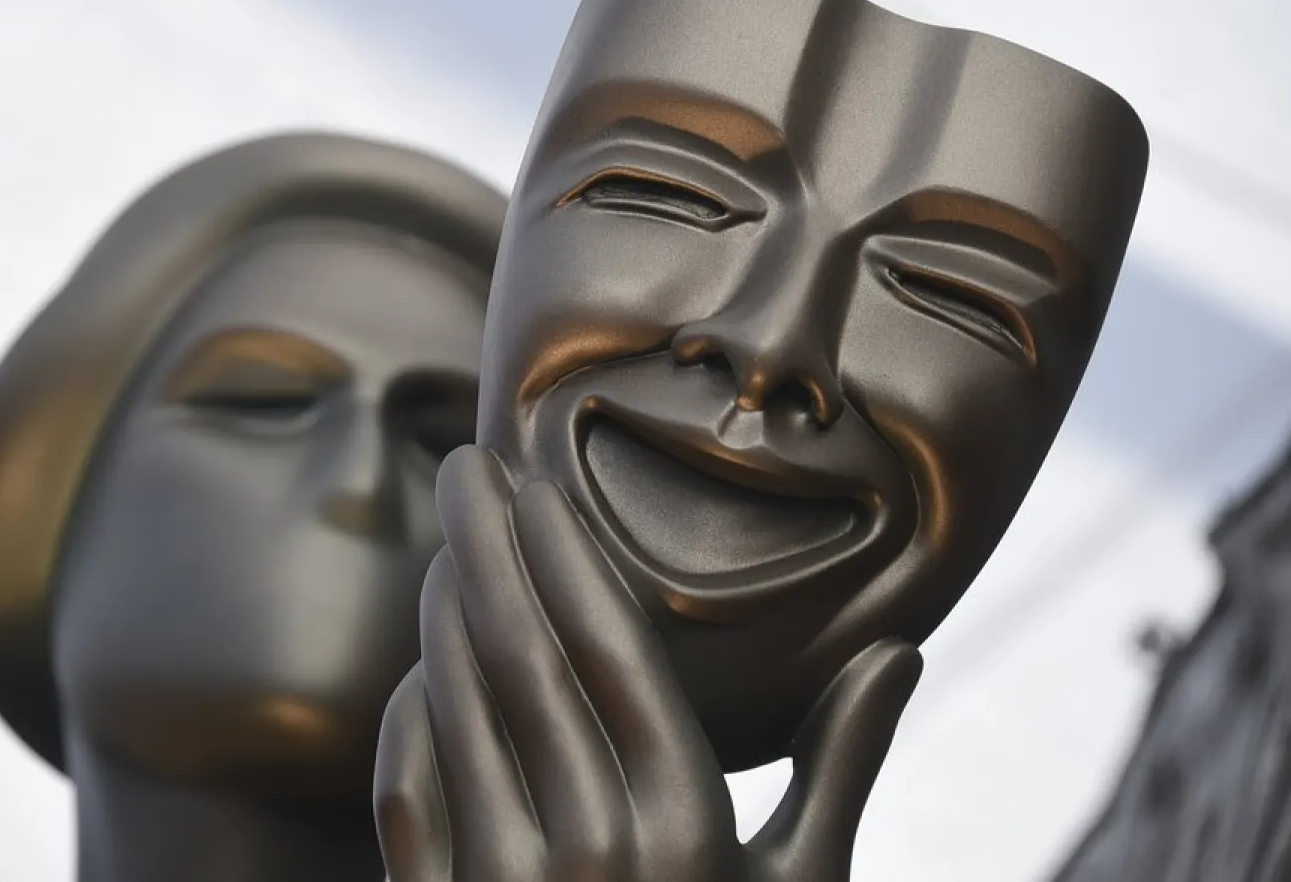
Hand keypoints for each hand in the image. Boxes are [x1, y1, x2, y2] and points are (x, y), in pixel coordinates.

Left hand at [374, 445, 920, 881]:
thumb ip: (845, 765)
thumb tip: (902, 648)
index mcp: (689, 828)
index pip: (613, 651)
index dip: (567, 555)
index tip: (536, 482)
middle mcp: (594, 855)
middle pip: (523, 659)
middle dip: (488, 546)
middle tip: (465, 465)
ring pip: (456, 716)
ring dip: (440, 619)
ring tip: (447, 546)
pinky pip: (407, 804)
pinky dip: (405, 727)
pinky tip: (415, 674)